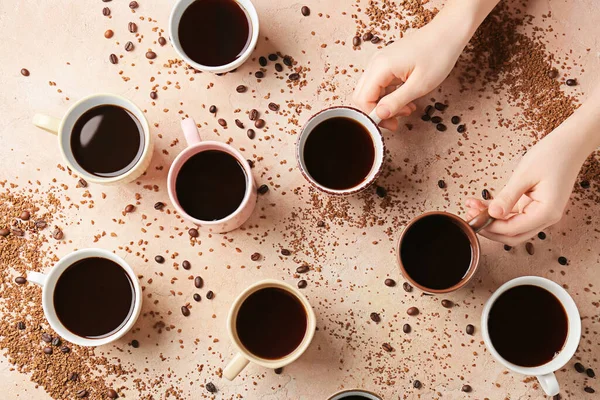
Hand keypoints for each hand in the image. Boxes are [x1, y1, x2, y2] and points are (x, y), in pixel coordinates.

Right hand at [352, 19, 465, 129]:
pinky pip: (381, 84)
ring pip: (371, 91)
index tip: (390, 125)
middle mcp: (375, 64)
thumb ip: (396, 102)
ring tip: (406, 110)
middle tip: (395, 122)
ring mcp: (380, 62)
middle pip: (362, 95)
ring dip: (385, 105)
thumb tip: (379, 116)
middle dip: (377, 112)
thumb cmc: (437, 55)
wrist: (448, 33)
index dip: (373, 115)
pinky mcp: (387, 64)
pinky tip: (406, 100)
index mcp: (380, 68)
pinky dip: (390, 96)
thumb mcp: (419, 85)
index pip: (363, 99)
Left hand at [465, 129, 585, 244]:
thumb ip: (508, 197)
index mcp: (546, 212)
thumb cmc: (551, 155)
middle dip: (489, 228)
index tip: (473, 218)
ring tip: (471, 206)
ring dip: (491, 219)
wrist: (570, 144)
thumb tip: (493, 214)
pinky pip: (514, 214)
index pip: (513, 229)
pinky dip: (498, 211)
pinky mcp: (534, 205)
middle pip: (512, 235)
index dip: (490, 227)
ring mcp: (540, 212)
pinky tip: (481, 203)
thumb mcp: (525, 175)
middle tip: (470, 215)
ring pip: (511, 226)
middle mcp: (545, 217)